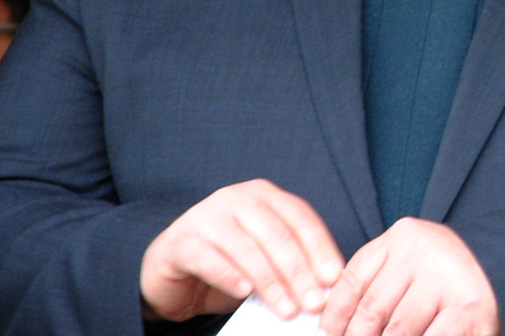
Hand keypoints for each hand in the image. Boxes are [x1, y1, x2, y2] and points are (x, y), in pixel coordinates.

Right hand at [140, 179, 343, 321]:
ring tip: (287, 308)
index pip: (301, 219)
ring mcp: (206, 217)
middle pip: (277, 235)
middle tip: (314, 302)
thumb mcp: (264, 261)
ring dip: (271, 282)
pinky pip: (209, 258)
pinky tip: (245, 293)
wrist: (171, 274)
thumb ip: (290, 265)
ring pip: (247, 248)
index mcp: (264, 196)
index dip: (320, 249)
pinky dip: (229, 276)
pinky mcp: (181, 242)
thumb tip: (326, 288)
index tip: (334, 278)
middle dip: (299, 272)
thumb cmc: (227, 266)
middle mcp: (237, 199)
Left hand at [319, 217, 498, 335]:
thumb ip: (377, 285)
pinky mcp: (468, 310)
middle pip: (371, 310)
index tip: (330, 335)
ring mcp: (448, 279)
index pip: (352, 280)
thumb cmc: (446, 282)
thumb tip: (332, 325)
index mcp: (404, 236)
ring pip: (396, 332)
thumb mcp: (410, 269)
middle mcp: (425, 250)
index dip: (335, 316)